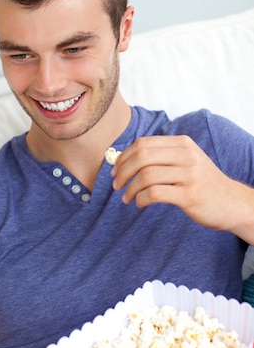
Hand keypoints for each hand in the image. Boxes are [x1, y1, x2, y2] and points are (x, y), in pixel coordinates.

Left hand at [111, 135, 253, 241]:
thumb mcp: (186, 160)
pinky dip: (141, 199)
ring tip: (127, 198)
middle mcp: (186, 155)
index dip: (124, 157)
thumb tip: (124, 159)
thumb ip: (161, 157)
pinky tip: (140, 203)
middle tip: (116, 185)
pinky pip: (155, 193)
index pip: (143, 144)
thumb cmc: (202, 182)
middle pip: (142, 157)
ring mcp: (189, 174)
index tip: (115, 170)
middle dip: (123, 171)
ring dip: (130, 188)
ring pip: (146, 175)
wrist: (232, 203)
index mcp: (182, 143)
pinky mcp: (190, 195)